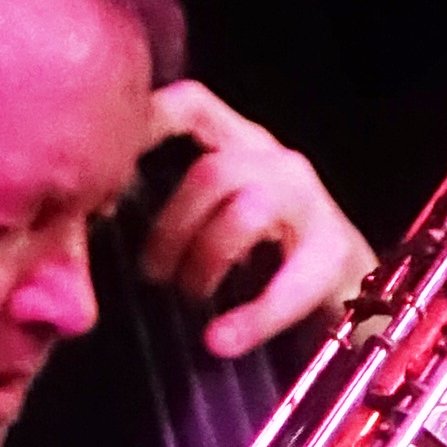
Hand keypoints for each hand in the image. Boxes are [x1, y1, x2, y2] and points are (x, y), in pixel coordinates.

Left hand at [134, 79, 371, 358]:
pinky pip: (288, 285)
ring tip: (193, 298)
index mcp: (241, 145)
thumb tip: (92, 220)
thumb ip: (168, 208)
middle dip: (171, 228)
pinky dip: (249, 319)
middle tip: (154, 275)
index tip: (108, 175)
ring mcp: (312, 204)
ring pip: (246, 211)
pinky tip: (220, 341)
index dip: (148, 125)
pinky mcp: (336, 256)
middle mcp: (277, 161)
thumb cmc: (264, 263)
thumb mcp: (213, 221)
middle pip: (211, 171)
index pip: (193, 106)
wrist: (354, 304)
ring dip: (206, 261)